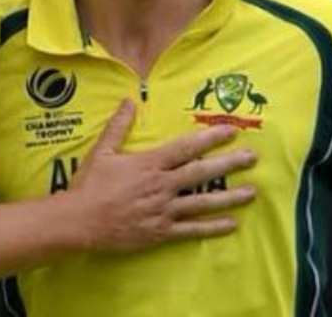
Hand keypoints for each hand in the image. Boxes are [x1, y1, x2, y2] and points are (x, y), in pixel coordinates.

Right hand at [70, 100, 255, 251]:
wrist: (79, 221)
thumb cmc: (89, 185)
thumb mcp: (102, 152)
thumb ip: (119, 126)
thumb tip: (129, 100)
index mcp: (149, 164)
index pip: (186, 148)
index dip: (210, 138)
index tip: (231, 131)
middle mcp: (162, 185)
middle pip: (202, 173)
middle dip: (229, 164)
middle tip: (252, 158)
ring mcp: (163, 210)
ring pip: (203, 202)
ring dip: (229, 197)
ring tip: (251, 192)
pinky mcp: (161, 232)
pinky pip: (191, 230)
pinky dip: (212, 228)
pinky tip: (231, 224)